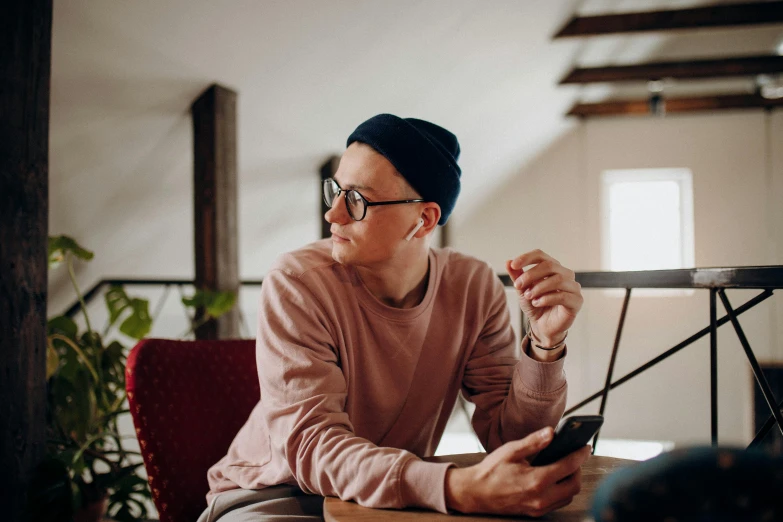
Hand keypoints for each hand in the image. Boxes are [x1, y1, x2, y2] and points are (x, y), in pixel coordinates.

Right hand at [444, 427, 589, 516]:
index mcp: (536, 480)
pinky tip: (555, 478)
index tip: (586, 446)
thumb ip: (533, 442)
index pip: (568, 466)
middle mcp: (540, 497)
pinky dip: (562, 491)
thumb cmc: (491, 470)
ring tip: (566, 466)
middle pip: (574, 485)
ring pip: (568, 497)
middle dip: (578, 469)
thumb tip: (552, 432)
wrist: (475, 493)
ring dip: (571, 481)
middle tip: (575, 456)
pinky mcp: (535, 513)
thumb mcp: (511, 451)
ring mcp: (538, 508)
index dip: (580, 455)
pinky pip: (558, 503)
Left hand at [506, 250, 582, 346]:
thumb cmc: (535, 305)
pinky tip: (537, 303)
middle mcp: (566, 274)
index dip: (527, 258)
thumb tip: (508, 262)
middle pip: (549, 265)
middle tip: (518, 286)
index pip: (541, 255)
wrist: (542, 326)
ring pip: (558, 280)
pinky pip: (563, 296)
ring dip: (539, 288)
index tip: (513, 265)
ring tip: (528, 297)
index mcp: (553, 267)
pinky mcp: (577, 301)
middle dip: (530, 275)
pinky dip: (546, 299)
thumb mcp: (523, 290)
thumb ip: (517, 276)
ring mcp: (574, 287)